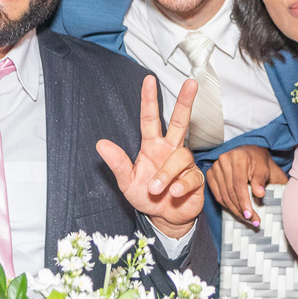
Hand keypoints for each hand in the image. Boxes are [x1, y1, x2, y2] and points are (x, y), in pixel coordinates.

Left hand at [96, 76, 205, 238]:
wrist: (164, 218)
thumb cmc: (146, 197)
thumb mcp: (126, 181)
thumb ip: (117, 163)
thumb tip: (101, 144)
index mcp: (152, 146)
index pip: (150, 118)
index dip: (149, 99)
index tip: (149, 80)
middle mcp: (170, 150)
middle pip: (181, 121)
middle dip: (186, 101)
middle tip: (191, 83)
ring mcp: (184, 164)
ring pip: (181, 157)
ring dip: (167, 174)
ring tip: (157, 190)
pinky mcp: (196, 178)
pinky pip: (191, 176)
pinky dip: (181, 185)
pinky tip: (174, 193)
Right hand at [207, 145, 287, 225]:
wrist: (249, 154)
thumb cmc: (258, 162)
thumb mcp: (264, 169)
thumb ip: (260, 180)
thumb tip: (260, 194)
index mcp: (238, 157)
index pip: (239, 184)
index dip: (244, 201)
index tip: (250, 215)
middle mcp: (224, 160)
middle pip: (230, 191)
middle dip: (240, 208)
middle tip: (251, 220)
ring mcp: (215, 167)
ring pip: (223, 195)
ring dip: (234, 210)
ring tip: (246, 219)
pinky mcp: (211, 173)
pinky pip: (217, 194)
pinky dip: (226, 205)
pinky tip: (236, 211)